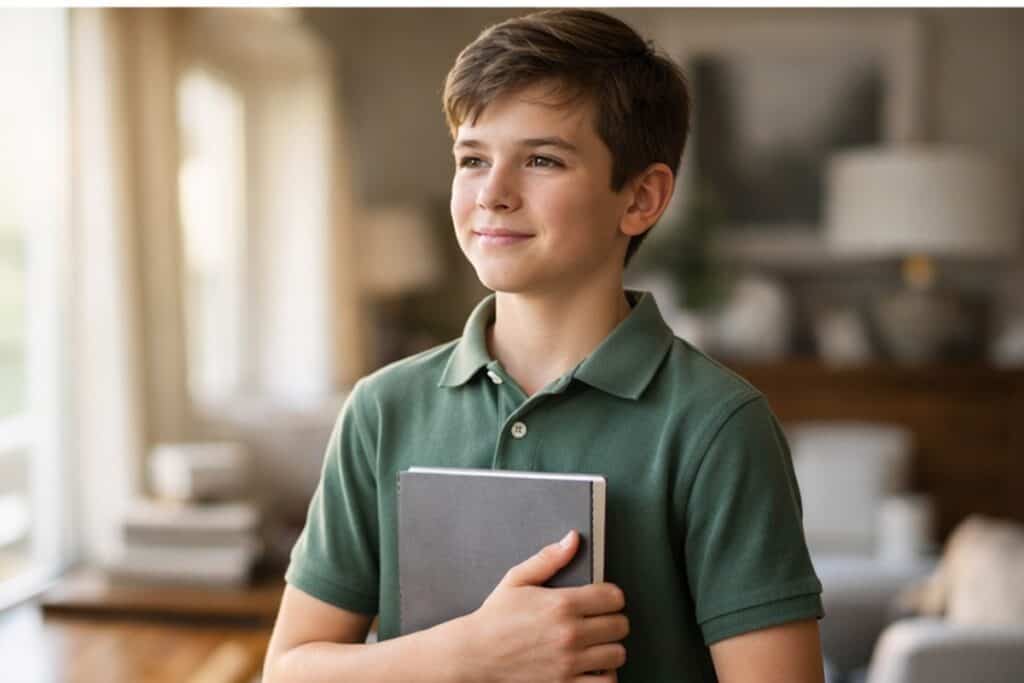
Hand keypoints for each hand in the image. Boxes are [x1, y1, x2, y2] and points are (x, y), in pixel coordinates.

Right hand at [457, 530, 628, 682]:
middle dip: (613, 620)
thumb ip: (549, 558)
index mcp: (561, 604)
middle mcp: (569, 633)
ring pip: (618, 654)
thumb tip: (573, 540)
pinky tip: (594, 666)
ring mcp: (569, 661)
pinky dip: (605, 675)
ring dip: (611, 648)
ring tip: (598, 644)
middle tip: (600, 621)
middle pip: (620, 625)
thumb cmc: (494, 618)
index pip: (613, 597)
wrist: (475, 654)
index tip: (604, 600)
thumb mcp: (517, 580)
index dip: (611, 596)